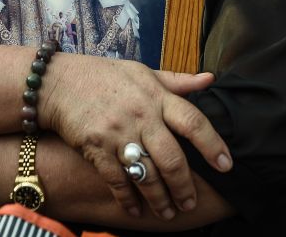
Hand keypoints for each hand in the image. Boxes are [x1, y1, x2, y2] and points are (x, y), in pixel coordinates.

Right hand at [41, 57, 231, 219]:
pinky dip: (127, 199)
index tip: (226, 165)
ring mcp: (117, 132)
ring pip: (146, 174)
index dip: (212, 144)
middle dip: (184, 186)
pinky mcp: (96, 147)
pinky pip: (117, 180)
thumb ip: (177, 81)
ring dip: (160, 199)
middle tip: (191, 203)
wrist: (58, 82)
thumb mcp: (142, 71)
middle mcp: (141, 115)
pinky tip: (135, 211)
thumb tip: (211, 79)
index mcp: (156, 95)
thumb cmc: (105, 76)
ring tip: (168, 213)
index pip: (193, 121)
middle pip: (172, 158)